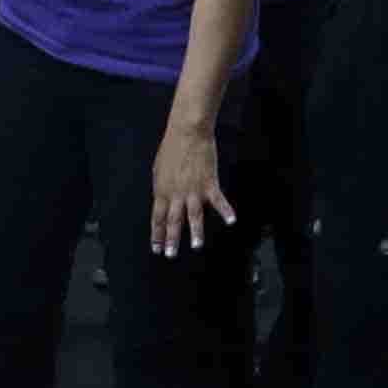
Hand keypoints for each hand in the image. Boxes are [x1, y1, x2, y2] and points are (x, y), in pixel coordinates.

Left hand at [149, 119, 231, 257]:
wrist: (187, 133)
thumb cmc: (171, 149)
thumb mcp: (159, 170)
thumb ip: (162, 189)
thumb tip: (162, 202)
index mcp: (162, 191)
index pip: (158, 218)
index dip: (157, 234)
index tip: (156, 248)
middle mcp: (176, 194)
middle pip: (173, 221)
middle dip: (172, 240)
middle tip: (171, 255)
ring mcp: (193, 190)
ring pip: (194, 215)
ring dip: (196, 232)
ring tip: (197, 246)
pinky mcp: (209, 183)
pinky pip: (218, 200)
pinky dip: (226, 211)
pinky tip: (231, 221)